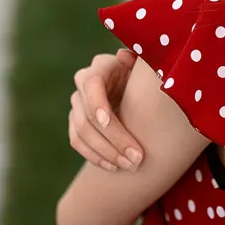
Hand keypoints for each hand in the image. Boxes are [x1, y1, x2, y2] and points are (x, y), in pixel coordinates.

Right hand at [69, 48, 143, 171]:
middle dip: (113, 140)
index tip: (107, 123)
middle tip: (137, 158)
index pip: (91, 85)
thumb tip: (125, 57)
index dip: (97, 104)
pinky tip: (114, 168)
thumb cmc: (149, 76)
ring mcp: (78, 104)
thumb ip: (142, 62)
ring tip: (130, 166)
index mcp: (101, 67)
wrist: (140, 87)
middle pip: (88, 115)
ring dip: (105, 153)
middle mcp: (84, 83)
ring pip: (81, 132)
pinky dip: (95, 157)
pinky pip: (77, 142)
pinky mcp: (76, 121)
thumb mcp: (148, 67)